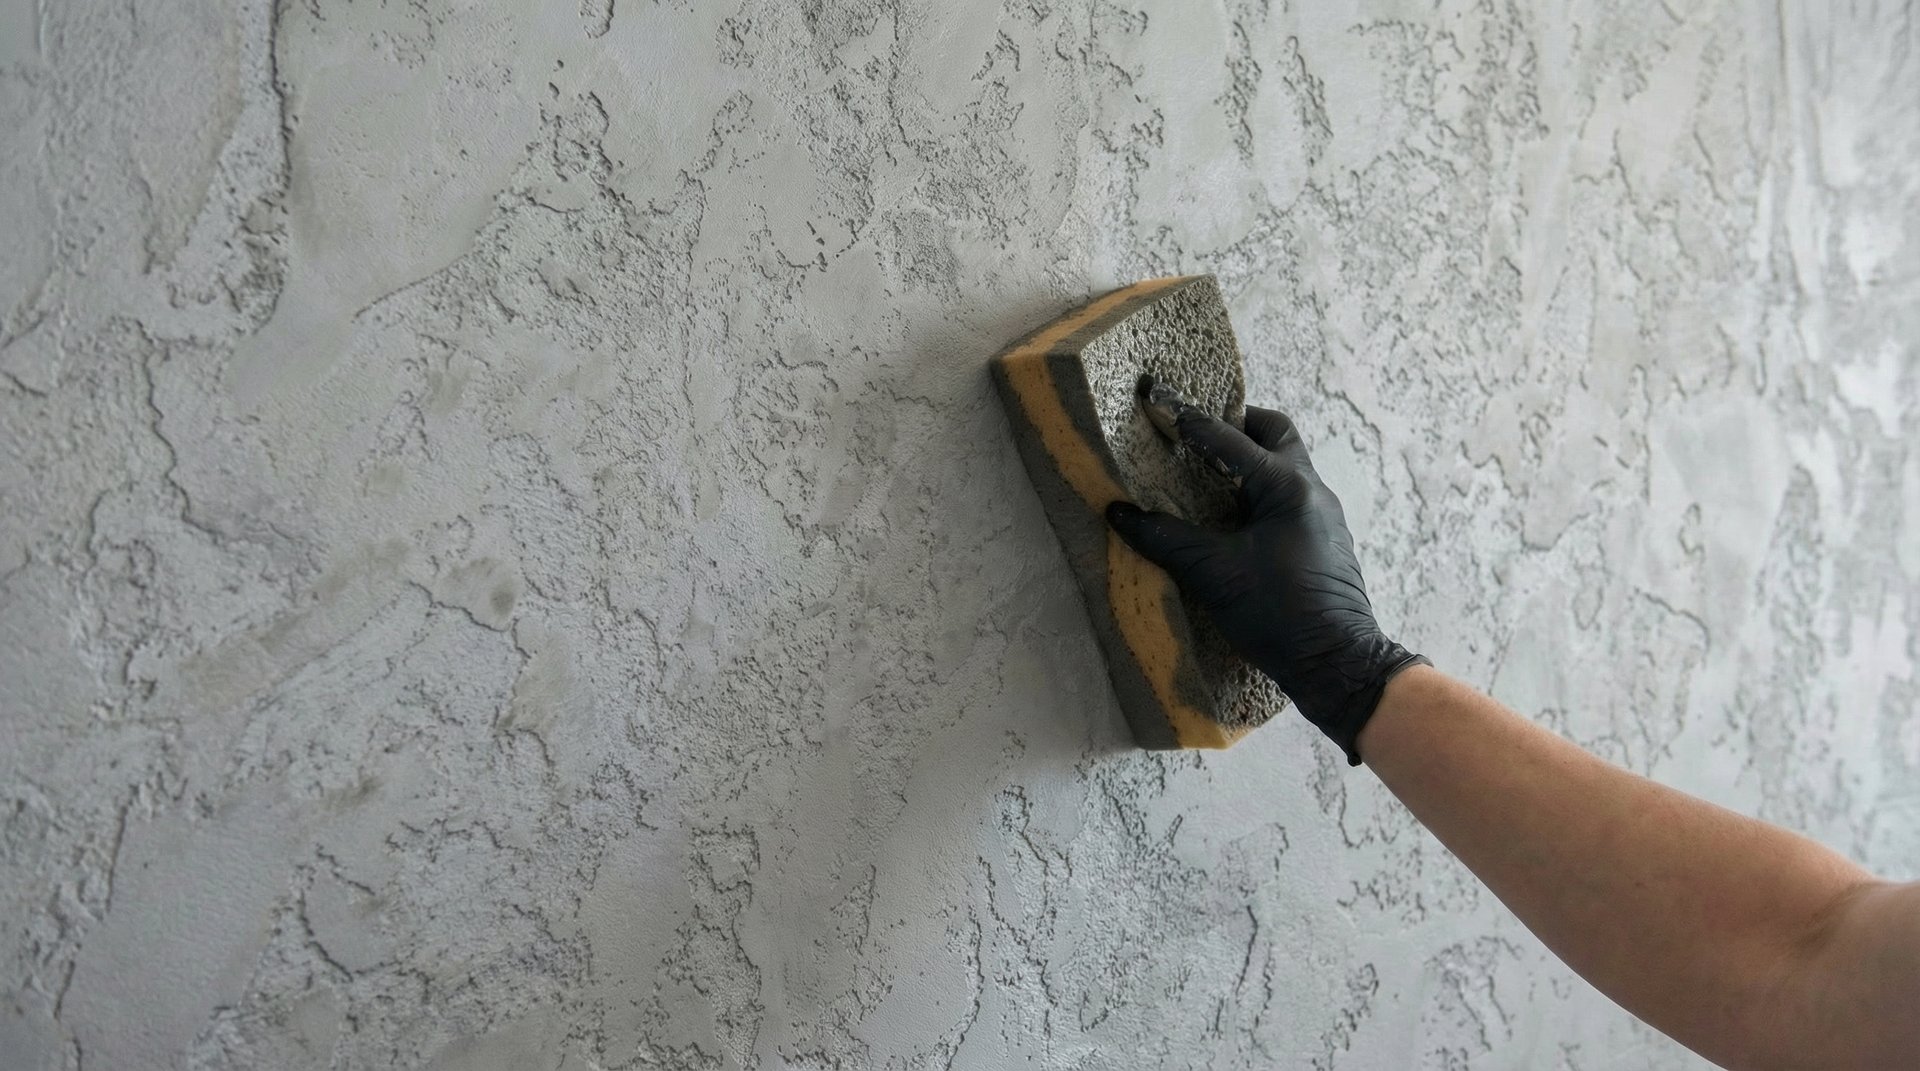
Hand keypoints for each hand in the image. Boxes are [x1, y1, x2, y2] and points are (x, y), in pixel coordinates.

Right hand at [1105, 379, 1427, 763]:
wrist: (1338, 663)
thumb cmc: (1279, 613)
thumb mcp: (1213, 574)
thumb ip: (1165, 539)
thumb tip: (1119, 513)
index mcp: (1286, 486)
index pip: (1226, 439)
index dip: (1186, 419)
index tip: (1154, 399)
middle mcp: (1311, 490)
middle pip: (1275, 433)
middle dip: (1236, 425)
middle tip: (1196, 434)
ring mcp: (1322, 515)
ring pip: (1285, 465)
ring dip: (1248, 461)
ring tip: (1206, 473)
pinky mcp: (1323, 540)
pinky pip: (1287, 496)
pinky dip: (1257, 491)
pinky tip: (1231, 517)